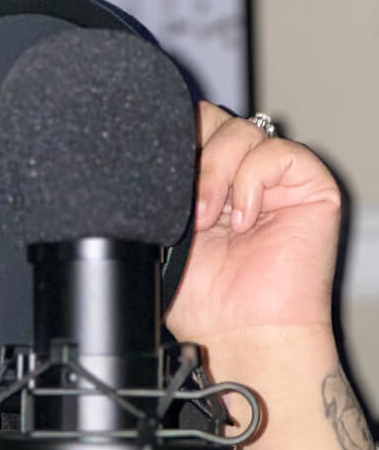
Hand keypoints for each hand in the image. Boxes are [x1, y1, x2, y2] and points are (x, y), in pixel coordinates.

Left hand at [165, 102, 341, 345]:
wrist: (240, 331)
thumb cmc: (204, 298)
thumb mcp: (159, 232)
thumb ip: (157, 188)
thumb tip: (139, 153)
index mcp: (204, 181)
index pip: (188, 128)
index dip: (170, 140)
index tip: (154, 174)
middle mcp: (240, 174)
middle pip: (211, 118)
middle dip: (190, 154)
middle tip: (179, 201)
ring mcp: (275, 179)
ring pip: (240, 130)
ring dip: (215, 173)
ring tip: (207, 220)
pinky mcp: (310, 186)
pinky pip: (276, 152)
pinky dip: (251, 182)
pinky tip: (244, 220)